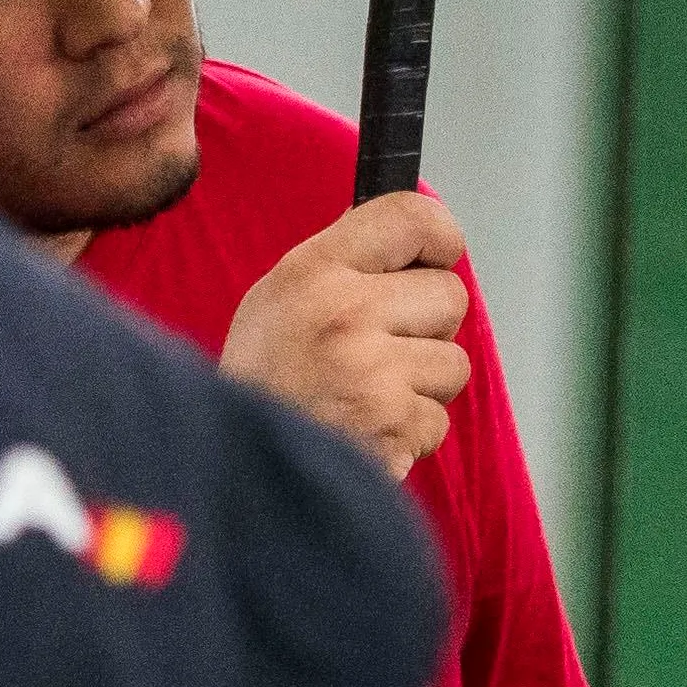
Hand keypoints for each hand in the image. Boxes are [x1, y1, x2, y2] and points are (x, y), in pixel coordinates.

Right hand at [221, 190, 472, 479]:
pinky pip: (438, 420)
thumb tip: (407, 237)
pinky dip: (411, 432)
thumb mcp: (277, 300)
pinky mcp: (392, 425)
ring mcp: (372, 370)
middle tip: (382, 349)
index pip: (411, 217)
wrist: (233, 469)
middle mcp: (346, 312)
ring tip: (367, 395)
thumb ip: (341, 265)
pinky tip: (367, 431)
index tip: (436, 257)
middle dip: (428, 326)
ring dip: (422, 385)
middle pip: (450, 295)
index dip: (439, 236)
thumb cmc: (261, 384)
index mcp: (313, 271)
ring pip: (453, 362)